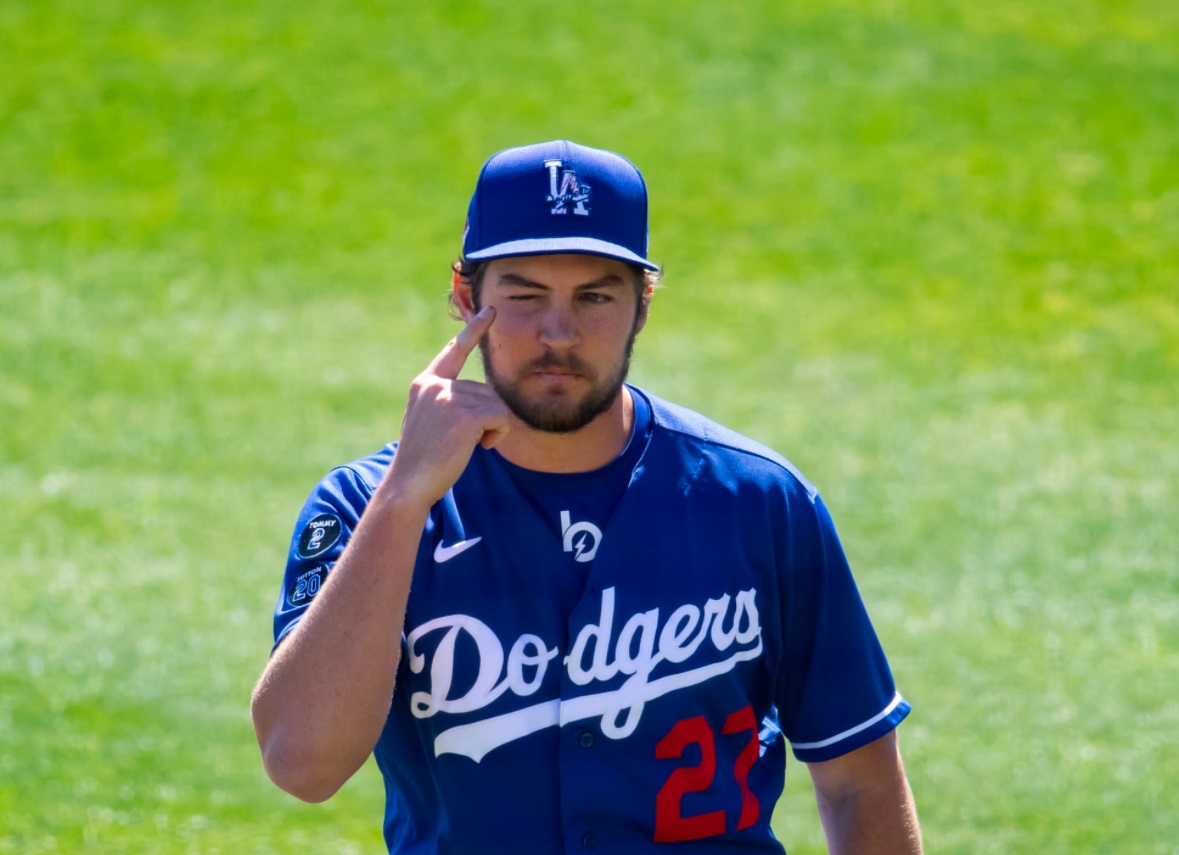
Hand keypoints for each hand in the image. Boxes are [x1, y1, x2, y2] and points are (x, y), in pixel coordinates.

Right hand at [383, 307, 509, 507]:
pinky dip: (498, 435)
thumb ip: (449, 401)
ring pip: (496, 405)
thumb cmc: (423, 459)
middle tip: (461, 441)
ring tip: (465, 445)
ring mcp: (448, 398)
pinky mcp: (463, 415)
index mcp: (426, 383)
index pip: (454, 351)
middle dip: (485, 417)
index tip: (490, 311)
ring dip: (492, 428)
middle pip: (486, 390)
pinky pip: (501, 417)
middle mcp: (435, 385)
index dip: (474, 331)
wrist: (408, 484)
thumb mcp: (431, 420)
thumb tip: (486, 399)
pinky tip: (479, 447)